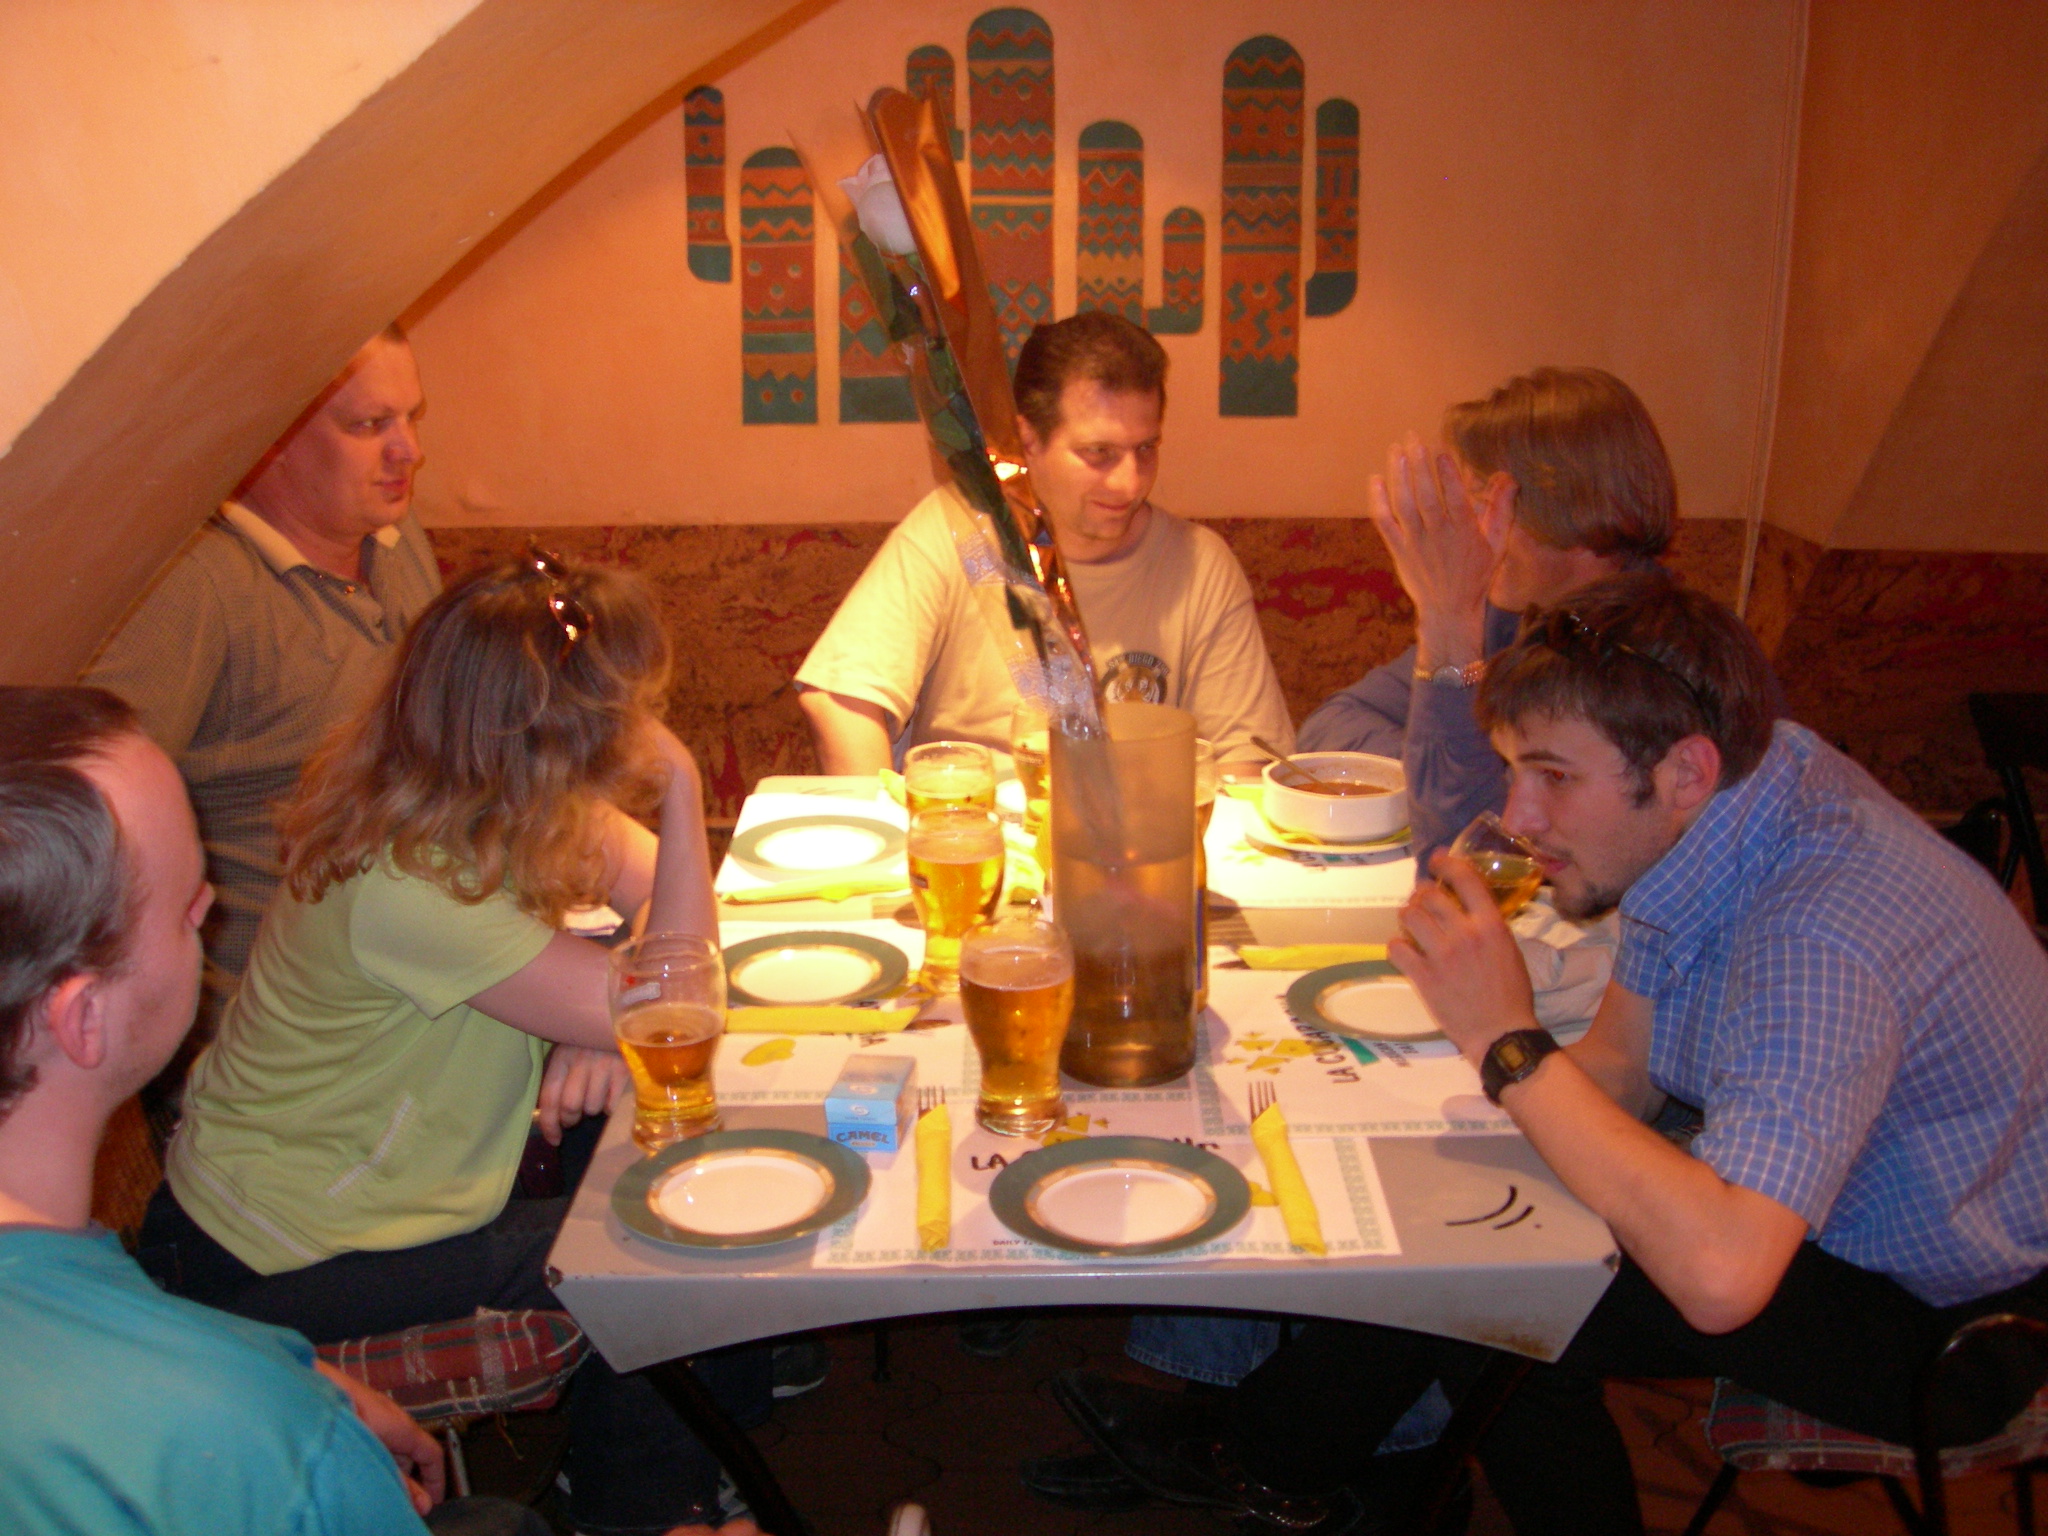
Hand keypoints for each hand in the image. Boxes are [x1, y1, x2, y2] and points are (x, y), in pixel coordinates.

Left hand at [314, 1361, 444, 1513]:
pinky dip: (369, 1461)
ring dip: (385, 1472)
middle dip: (406, 1481)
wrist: (305, 1390)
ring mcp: (370, 1417)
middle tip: (395, 1506)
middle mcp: (391, 1420)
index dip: (436, 1479)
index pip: (432, 1453)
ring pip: (387, 1449)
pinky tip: (354, 1474)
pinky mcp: (351, 1416)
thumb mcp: (375, 1457)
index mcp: (402, 1426)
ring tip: (371, 1493)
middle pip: (408, 1454)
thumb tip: (423, 1505)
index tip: (433, 1503)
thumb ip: (398, 1481)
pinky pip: (371, 1442)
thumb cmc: (344, 1418)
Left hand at [537, 1043, 632, 1144]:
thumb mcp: (569, 1050)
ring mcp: (604, 1064)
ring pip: (592, 1108)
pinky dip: (609, 1106)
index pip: (549, 1097)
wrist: (624, 1020)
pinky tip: (609, 1092)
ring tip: (595, 1097)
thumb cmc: (590, 1040)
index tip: (554, 1139)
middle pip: (570, 1106)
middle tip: (574, 1117)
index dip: (548, 1124)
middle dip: (570, 1119)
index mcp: (562, 1057)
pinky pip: (612, 1104)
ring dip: (592, 1109)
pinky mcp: (624, 1069)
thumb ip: (559, 1076)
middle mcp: (581, 1061)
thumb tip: (549, 1112)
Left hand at [1368, 436, 1510, 666]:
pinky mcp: (1398, 550)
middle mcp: (1438, 535)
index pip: (1455, 497)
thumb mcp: (1497, 545)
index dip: (1446, 474)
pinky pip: (1384, 523)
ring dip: (1398, 476)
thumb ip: (1502, 510)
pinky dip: (1378, 501)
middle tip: (1412, 437)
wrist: (1449, 610)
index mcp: (1465, 532)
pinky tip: (1375, 479)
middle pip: (1425, 496)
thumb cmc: (1476, 575)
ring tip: (1395, 449)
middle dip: (1418, 465)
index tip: (1440, 450)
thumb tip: (1509, 477)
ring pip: (1404, 505)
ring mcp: (1415, 543)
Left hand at [1387, 852, 1537, 1065]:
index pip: (1465, 879)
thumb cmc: (1511, 994)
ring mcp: (1441, 955)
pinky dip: (1396, 945)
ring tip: (1410, 921)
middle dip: (1421, 893)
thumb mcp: (1509, 950)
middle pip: (1429, 895)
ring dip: (1407, 915)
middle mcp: (1464, 934)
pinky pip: (1396, 948)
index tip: (1437, 859)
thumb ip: (1488, 925)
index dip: (1446, 863)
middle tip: (1421, 900)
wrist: (1500, 1033)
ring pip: (1409, 916)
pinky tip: (1402, 949)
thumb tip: (1467, 906)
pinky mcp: (1423, 977)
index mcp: (1491, 925)